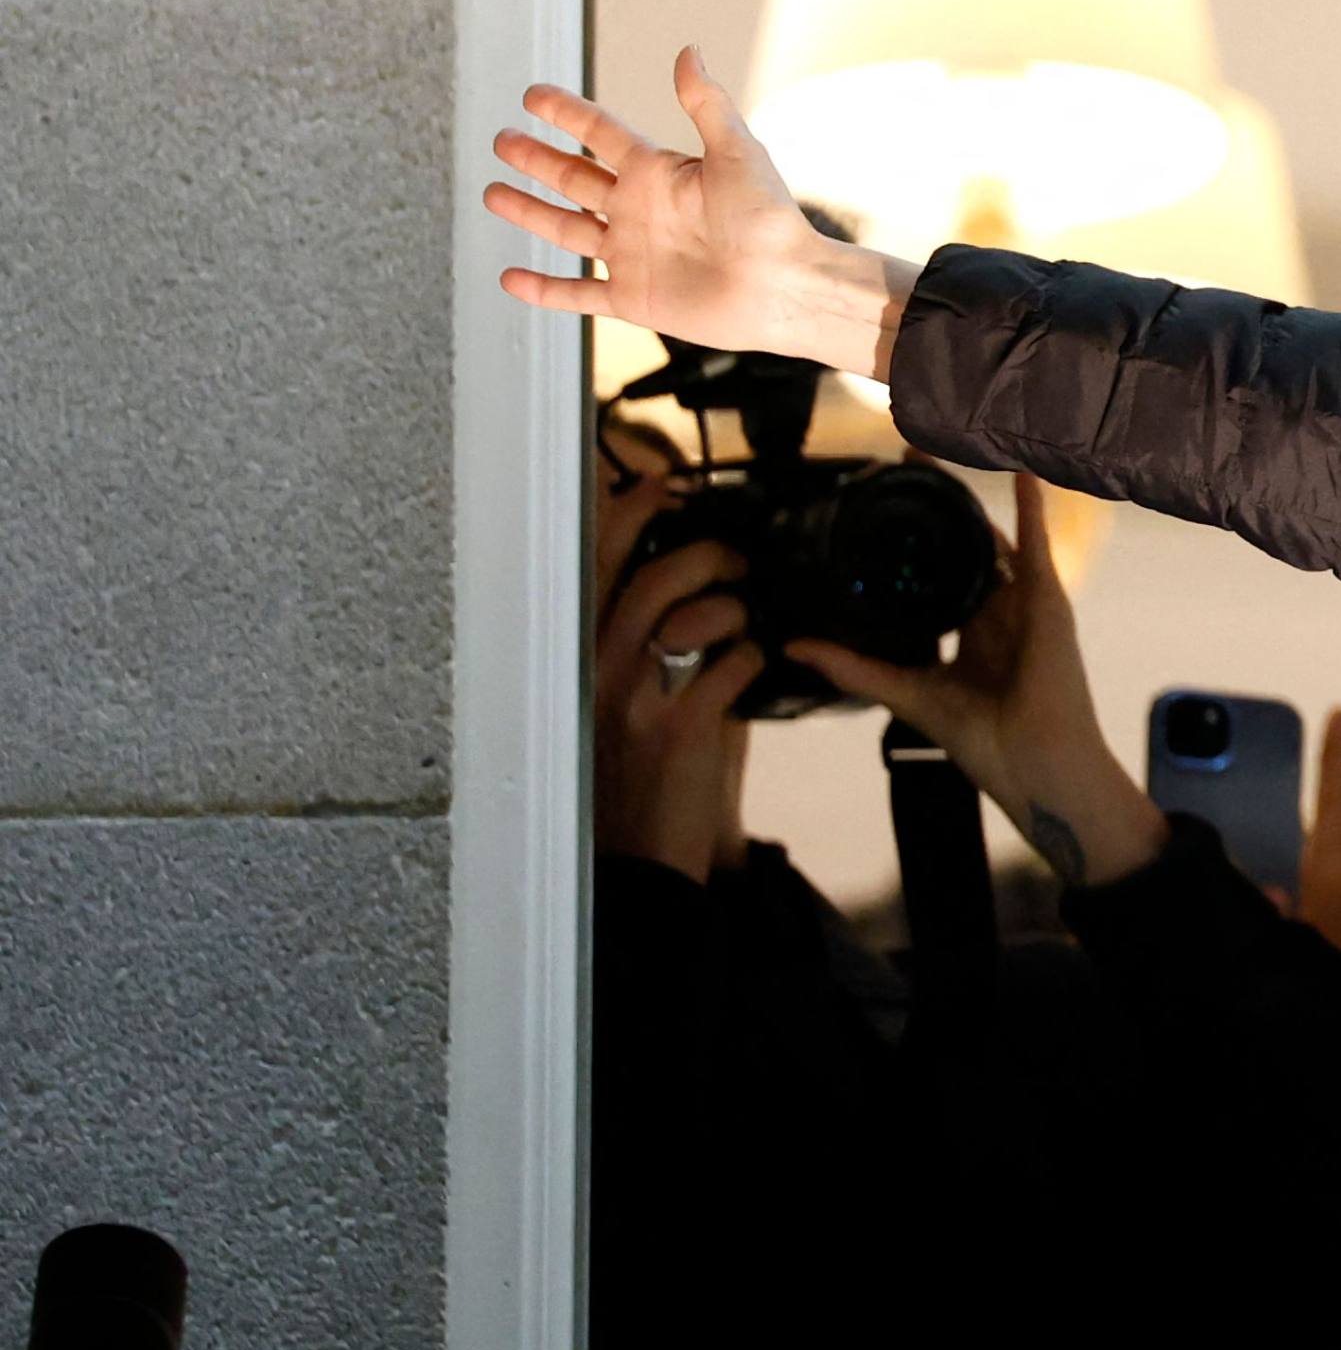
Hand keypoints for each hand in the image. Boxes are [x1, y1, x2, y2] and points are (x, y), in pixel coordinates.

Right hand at [484, 46, 916, 377]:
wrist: (786, 288)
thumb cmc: (770, 220)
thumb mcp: (737, 153)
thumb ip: (706, 105)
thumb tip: (688, 50)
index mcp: (660, 174)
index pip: (601, 135)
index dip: (567, 114)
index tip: (532, 95)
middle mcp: (640, 212)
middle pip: (575, 179)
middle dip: (537, 160)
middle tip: (502, 140)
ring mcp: (632, 256)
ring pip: (566, 230)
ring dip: (529, 211)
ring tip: (492, 192)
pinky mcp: (633, 298)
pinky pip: (577, 293)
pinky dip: (543, 289)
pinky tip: (509, 277)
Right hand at [593, 461, 758, 879]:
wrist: (631, 866)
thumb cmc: (623, 782)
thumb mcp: (607, 704)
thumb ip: (628, 648)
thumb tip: (669, 594)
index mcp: (575, 657)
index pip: (593, 565)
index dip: (628, 513)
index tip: (659, 484)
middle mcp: (597, 671)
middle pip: (654, 576)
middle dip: (706, 553)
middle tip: (734, 561)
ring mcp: (638, 700)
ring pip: (698, 612)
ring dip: (735, 608)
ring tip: (746, 623)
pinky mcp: (683, 730)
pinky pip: (735, 665)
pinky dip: (755, 660)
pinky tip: (754, 672)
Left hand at [784, 475, 1170, 888]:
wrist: (1035, 766)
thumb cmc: (988, 743)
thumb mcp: (908, 693)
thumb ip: (854, 667)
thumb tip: (794, 647)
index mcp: (973, 633)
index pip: (939, 575)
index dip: (913, 543)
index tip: (882, 510)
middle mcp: (999, 612)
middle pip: (963, 547)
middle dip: (935, 508)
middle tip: (901, 464)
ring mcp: (1025, 604)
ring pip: (991, 537)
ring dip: (964, 497)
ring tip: (933, 453)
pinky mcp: (1047, 602)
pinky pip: (1036, 545)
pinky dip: (1031, 507)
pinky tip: (1019, 470)